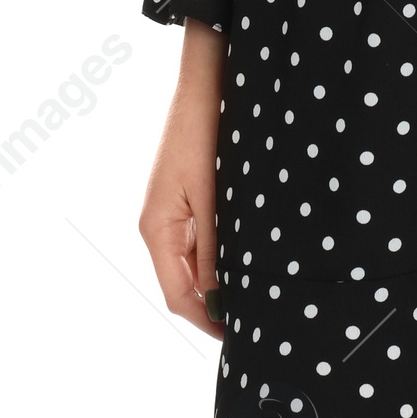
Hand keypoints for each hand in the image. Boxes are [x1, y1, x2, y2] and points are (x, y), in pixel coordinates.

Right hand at [138, 18, 225, 338]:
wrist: (207, 81)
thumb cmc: (206, 133)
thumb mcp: (215, 196)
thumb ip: (217, 247)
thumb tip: (223, 294)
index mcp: (157, 228)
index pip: (177, 295)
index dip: (206, 320)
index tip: (237, 336)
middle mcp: (159, 224)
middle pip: (184, 282)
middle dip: (215, 304)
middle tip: (255, 318)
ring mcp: (172, 210)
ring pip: (195, 262)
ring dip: (221, 279)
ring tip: (259, 291)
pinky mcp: (186, 196)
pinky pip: (202, 238)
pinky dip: (223, 253)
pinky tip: (250, 256)